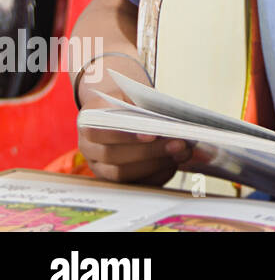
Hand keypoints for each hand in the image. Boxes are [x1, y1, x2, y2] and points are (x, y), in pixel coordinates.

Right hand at [77, 68, 191, 185]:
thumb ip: (142, 106)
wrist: (118, 112)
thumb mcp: (131, 95)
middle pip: (113, 156)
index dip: (123, 135)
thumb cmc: (128, 102)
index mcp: (88, 122)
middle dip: (149, 152)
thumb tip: (167, 121)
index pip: (97, 131)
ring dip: (156, 164)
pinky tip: (174, 164)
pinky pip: (134, 184)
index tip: (152, 134)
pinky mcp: (115, 181)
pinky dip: (156, 175)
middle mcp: (89, 148)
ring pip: (123, 173)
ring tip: (182, 153)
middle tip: (178, 144)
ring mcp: (99, 167)